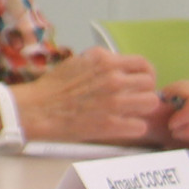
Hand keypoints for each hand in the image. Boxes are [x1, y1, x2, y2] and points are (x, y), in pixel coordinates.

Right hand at [17, 47, 160, 142]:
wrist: (37, 109)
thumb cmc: (53, 87)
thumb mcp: (77, 62)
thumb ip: (101, 62)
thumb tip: (117, 65)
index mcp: (104, 61)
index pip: (143, 63)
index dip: (145, 73)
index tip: (141, 80)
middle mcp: (113, 80)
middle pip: (150, 84)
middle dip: (143, 90)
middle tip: (134, 97)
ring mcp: (115, 103)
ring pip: (151, 103)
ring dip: (142, 108)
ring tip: (130, 111)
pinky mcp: (112, 125)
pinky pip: (140, 126)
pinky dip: (133, 127)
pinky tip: (122, 125)